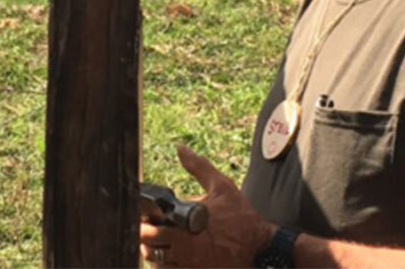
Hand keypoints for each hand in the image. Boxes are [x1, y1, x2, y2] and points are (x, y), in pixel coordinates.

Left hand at [140, 145, 273, 267]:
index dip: (143, 222)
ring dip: (155, 253)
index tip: (145, 216)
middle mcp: (186, 247)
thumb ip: (199, 167)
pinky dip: (168, 266)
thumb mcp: (222, 187)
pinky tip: (174, 256)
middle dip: (146, 238)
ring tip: (162, 243)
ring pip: (157, 264)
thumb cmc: (241, 217)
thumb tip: (180, 148)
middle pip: (148, 247)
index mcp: (186, 224)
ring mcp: (190, 265)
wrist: (262, 247)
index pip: (149, 227)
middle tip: (152, 230)